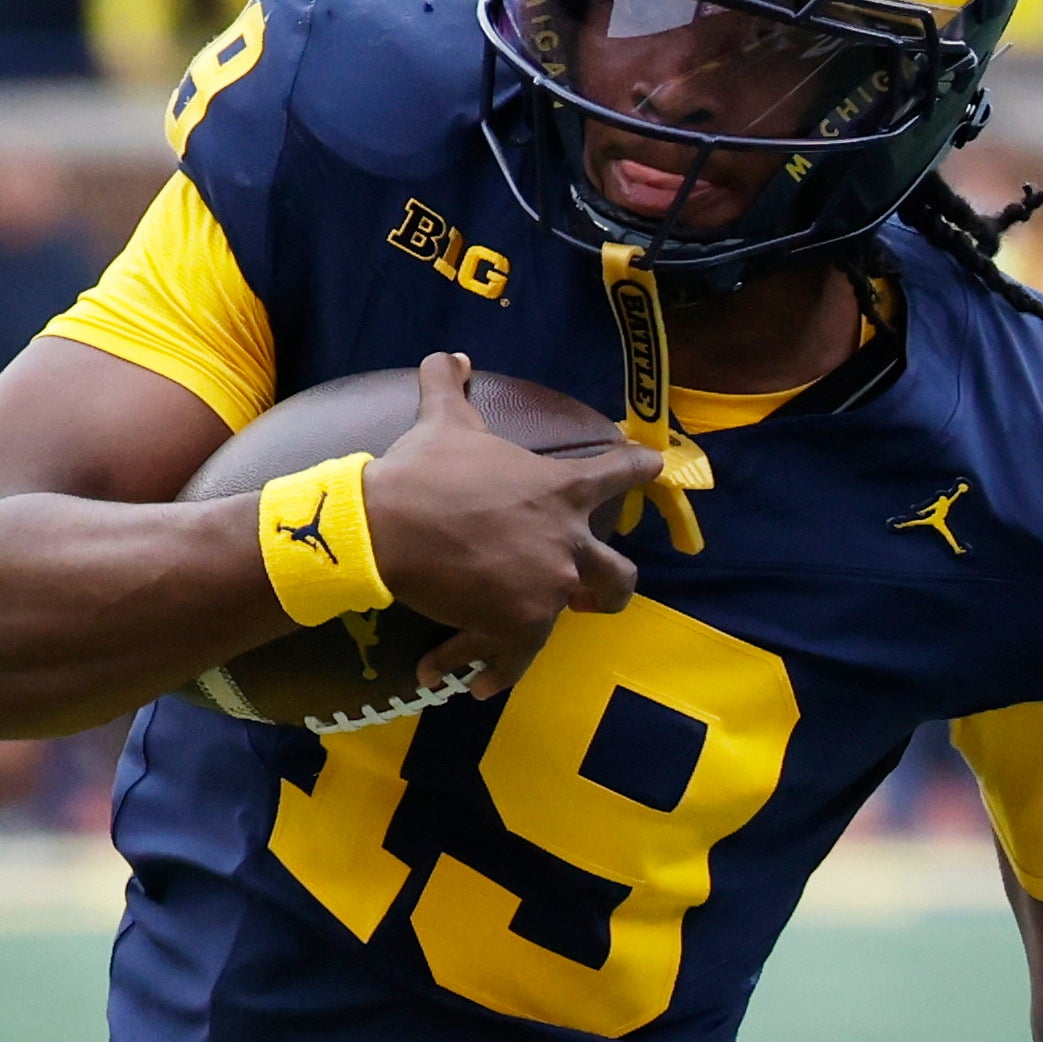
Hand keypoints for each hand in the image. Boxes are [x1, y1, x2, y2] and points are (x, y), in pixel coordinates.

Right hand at [362, 350, 646, 697]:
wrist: (387, 528)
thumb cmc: (422, 473)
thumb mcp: (443, 422)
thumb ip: (450, 386)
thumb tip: (448, 356)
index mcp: (560, 490)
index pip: (621, 473)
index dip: (639, 470)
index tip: (655, 469)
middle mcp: (568, 543)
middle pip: (620, 575)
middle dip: (611, 584)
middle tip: (594, 590)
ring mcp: (549, 590)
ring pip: (571, 620)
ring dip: (549, 624)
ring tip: (521, 634)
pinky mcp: (520, 629)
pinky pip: (514, 661)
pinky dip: (492, 673)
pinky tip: (476, 685)